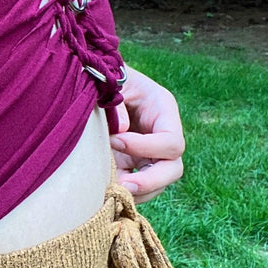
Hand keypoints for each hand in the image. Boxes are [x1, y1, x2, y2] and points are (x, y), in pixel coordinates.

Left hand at [109, 65, 184, 203]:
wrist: (95, 79)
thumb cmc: (106, 74)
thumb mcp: (112, 79)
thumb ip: (117, 102)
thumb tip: (121, 131)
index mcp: (164, 110)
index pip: (171, 142)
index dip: (146, 147)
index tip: (115, 140)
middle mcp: (162, 135)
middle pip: (173, 169)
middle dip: (150, 181)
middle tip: (121, 186)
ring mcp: (149, 153)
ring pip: (157, 185)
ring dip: (135, 192)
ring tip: (108, 190)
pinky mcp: (133, 165)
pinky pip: (137, 188)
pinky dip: (123, 193)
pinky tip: (104, 191)